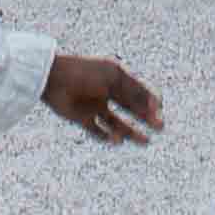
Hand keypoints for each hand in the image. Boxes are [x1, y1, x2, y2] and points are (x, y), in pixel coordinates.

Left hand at [43, 53, 159, 145]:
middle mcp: (106, 91)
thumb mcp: (114, 78)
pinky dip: (108, 137)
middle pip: (131, 108)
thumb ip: (136, 91)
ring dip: (132, 132)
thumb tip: (157, 104)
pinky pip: (98, 132)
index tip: (159, 111)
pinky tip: (116, 140)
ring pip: (118, 123)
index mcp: (115, 76)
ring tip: (145, 142)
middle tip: (161, 128)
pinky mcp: (82, 118)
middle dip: (146, 117)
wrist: (53, 78)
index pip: (139, 90)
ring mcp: (95, 105)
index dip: (152, 101)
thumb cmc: (86, 72)